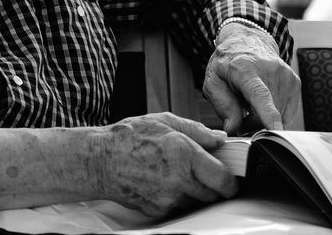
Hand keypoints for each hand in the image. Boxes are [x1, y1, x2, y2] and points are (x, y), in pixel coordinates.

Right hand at [89, 113, 236, 216]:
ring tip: (178, 173)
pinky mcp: (157, 210)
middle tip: (204, 172)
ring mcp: (167, 199)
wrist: (100, 161)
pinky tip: (165, 181)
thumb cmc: (128, 138)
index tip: (231, 179)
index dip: (231, 181)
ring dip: (195, 191)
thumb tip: (219, 139)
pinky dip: (178, 197)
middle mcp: (178, 180)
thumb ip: (197, 131)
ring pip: (196, 201)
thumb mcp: (165, 121)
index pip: (222, 179)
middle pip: (213, 194)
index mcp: (184, 154)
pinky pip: (178, 207)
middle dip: (214, 185)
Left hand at [203, 22, 301, 132]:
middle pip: (267, 112)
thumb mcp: (213, 81)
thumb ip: (222, 105)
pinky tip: (264, 103)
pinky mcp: (294, 82)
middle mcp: (270, 69)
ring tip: (250, 106)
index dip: (267, 114)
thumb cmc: (228, 63)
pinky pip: (287, 113)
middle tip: (240, 116)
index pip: (259, 94)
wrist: (247, 42)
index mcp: (245, 69)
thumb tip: (233, 127)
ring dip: (264, 119)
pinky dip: (275, 115)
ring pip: (278, 115)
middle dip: (252, 123)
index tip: (275, 130)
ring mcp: (285, 75)